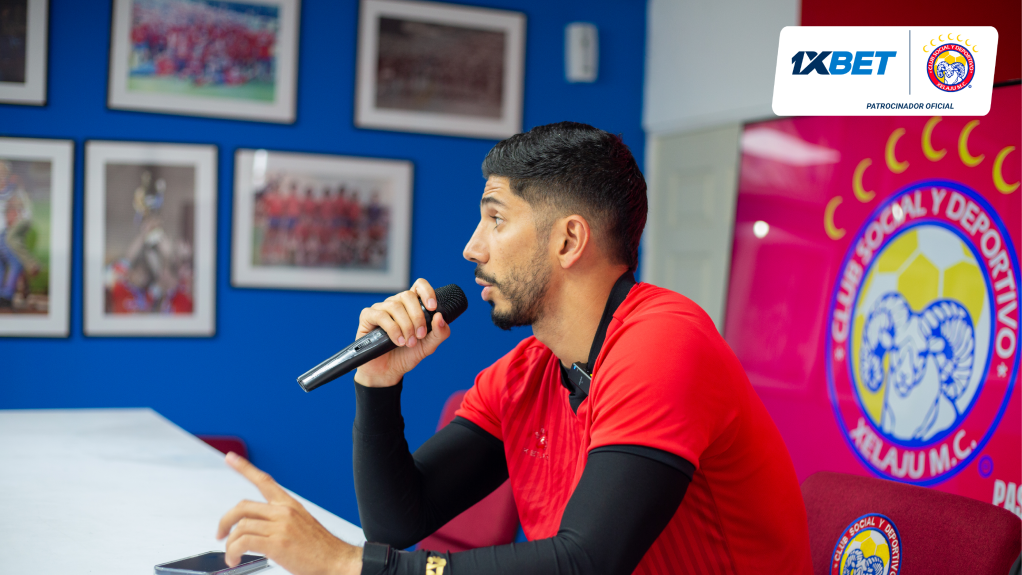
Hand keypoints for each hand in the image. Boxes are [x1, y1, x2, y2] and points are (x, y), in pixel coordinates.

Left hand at [217, 452, 361, 574]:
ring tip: (232, 555)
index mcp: (290, 505)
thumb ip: (281, 522)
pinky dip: (233, 552)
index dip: (244, 468)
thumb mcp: (302, 526)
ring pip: (240, 527)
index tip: (230, 458)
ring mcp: (280, 526)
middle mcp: (283, 512)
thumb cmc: (321, 549)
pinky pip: (243, 543)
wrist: (337, 561)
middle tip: (220, 534)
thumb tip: (258, 528)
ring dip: (229, 544)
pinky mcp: (277, 543)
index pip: (264, 480)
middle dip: (224, 521)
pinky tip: (235, 559)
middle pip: (242, 507)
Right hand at [354, 278, 450, 387]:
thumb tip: (440, 316)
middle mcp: (395, 303)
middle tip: (420, 336)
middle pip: (408, 295)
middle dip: (417, 316)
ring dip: (406, 326)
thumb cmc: (406, 355)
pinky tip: (398, 341)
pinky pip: (380, 315)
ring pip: (395, 306)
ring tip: (409, 342)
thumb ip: (439, 333)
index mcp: (411, 306)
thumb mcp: (428, 346)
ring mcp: (380, 309)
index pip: (419, 286)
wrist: (388, 372)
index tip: (432, 307)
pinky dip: (392, 329)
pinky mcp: (367, 317)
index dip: (427, 291)